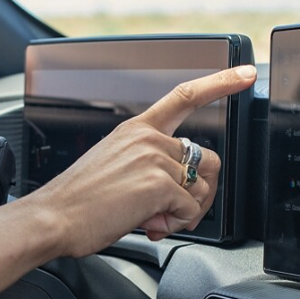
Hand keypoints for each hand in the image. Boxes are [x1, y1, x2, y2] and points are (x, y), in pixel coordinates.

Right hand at [26, 66, 257, 258]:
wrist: (53, 217)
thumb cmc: (77, 201)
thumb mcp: (113, 168)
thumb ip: (148, 169)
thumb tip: (175, 196)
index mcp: (136, 129)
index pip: (184, 96)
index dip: (220, 82)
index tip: (246, 73)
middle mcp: (148, 138)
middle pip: (206, 161)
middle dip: (198, 192)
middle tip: (175, 213)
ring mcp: (155, 158)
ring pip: (200, 189)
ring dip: (185, 212)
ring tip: (155, 220)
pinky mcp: (159, 184)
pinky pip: (190, 209)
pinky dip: (176, 224)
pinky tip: (150, 225)